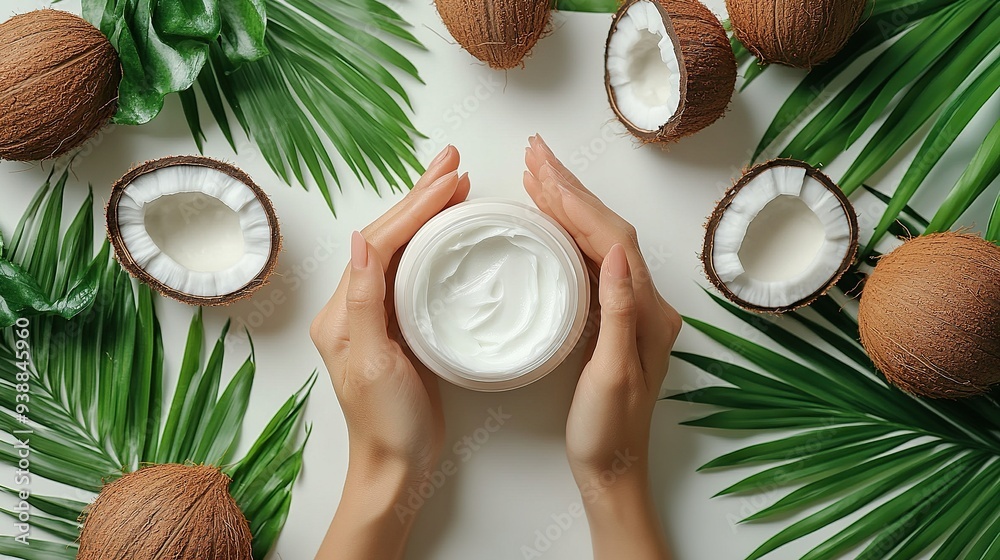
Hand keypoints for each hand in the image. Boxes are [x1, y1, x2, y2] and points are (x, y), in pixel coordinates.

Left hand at [311, 146, 469, 559]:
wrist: (397, 467)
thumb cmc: (387, 424)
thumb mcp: (373, 362)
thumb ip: (364, 300)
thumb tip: (361, 238)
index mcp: (343, 310)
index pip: (381, 242)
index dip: (415, 207)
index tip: (449, 180)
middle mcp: (356, 305)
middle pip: (389, 236)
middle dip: (420, 195)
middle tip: (453, 161)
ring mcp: (379, 315)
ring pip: (403, 248)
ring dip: (427, 213)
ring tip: (456, 183)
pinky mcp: (401, 327)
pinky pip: (415, 271)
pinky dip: (434, 243)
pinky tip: (450, 231)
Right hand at [524, 134, 680, 559]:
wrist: (614, 470)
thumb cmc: (608, 433)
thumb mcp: (611, 377)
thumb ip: (618, 313)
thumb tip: (611, 252)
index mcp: (648, 311)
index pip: (610, 238)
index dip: (576, 200)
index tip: (542, 169)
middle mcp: (645, 302)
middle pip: (607, 228)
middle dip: (570, 188)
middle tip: (534, 154)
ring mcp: (631, 308)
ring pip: (598, 239)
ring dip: (568, 204)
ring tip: (536, 174)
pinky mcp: (613, 318)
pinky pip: (590, 259)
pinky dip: (568, 233)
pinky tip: (550, 222)